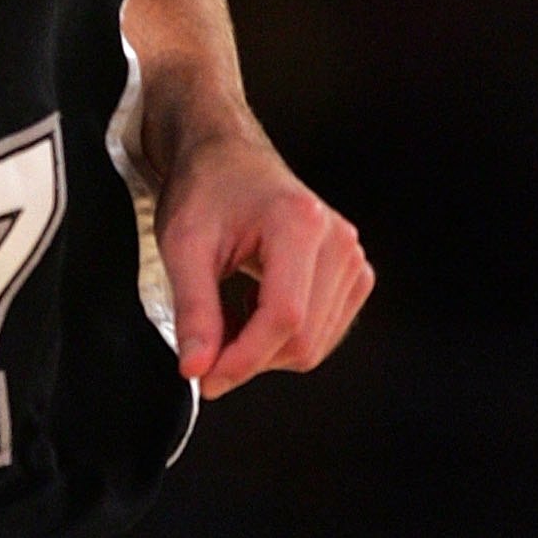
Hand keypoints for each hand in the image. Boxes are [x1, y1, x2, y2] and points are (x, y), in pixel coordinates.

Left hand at [156, 126, 373, 399]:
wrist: (227, 160)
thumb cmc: (205, 190)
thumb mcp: (183, 247)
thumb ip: (194, 310)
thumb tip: (197, 368)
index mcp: (300, 223)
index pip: (284, 316)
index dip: (244, 358)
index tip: (205, 378)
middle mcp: (338, 240)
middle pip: (302, 338)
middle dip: (249, 356)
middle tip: (205, 341)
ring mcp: (352, 258)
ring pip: (314, 344)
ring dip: (264, 349)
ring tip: (228, 312)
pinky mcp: (354, 274)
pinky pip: (324, 334)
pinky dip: (283, 338)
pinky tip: (254, 307)